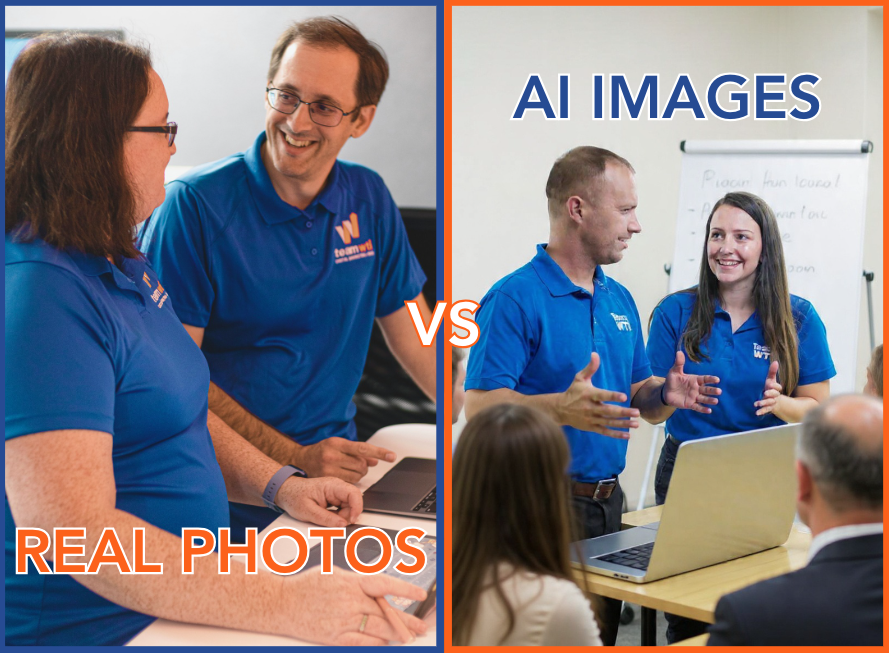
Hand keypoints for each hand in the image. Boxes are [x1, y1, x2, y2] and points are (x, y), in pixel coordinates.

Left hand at [275, 476, 362, 526]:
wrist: (286, 492)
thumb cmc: (294, 497)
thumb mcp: (308, 511)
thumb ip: (326, 518)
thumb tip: (343, 525)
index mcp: (332, 485)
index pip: (354, 493)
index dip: (356, 508)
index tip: (351, 521)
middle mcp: (337, 487)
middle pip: (353, 502)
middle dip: (346, 515)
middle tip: (333, 523)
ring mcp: (336, 492)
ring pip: (349, 507)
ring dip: (341, 516)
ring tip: (325, 518)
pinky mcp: (335, 498)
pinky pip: (343, 508)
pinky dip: (338, 516)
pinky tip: (327, 517)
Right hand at [283, 567, 428, 644]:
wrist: (282, 603)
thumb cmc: (307, 586)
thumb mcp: (335, 573)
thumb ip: (357, 581)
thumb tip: (377, 589)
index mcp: (351, 581)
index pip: (384, 584)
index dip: (404, 590)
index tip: (419, 595)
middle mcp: (349, 600)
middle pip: (385, 612)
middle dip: (406, 620)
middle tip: (420, 626)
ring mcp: (342, 620)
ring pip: (377, 629)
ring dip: (395, 634)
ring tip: (407, 637)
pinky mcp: (334, 636)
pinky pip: (361, 643)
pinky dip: (376, 644)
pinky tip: (385, 644)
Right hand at [294, 437, 395, 482]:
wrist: (301, 460)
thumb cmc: (323, 451)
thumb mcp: (339, 445)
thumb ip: (358, 451)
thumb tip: (375, 459)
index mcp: (337, 443)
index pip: (362, 448)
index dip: (379, 452)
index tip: (391, 456)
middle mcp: (332, 455)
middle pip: (361, 464)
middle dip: (364, 466)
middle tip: (358, 464)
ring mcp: (328, 469)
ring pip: (357, 475)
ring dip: (359, 474)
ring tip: (349, 469)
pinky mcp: (327, 480)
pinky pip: (349, 483)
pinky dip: (352, 480)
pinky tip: (344, 475)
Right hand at [557, 353, 639, 438]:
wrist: (560, 410)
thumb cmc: (573, 392)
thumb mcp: (580, 378)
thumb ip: (590, 368)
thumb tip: (595, 354)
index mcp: (589, 395)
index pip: (602, 395)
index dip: (613, 396)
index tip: (624, 397)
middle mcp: (590, 408)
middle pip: (608, 411)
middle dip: (623, 412)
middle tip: (637, 412)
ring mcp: (591, 419)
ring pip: (609, 423)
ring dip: (623, 424)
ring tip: (636, 424)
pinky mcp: (591, 427)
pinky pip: (605, 432)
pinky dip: (616, 434)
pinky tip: (628, 435)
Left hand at [663, 351, 720, 412]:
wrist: (666, 392)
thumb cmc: (672, 381)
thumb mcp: (674, 371)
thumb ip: (679, 363)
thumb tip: (679, 352)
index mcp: (695, 380)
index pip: (704, 379)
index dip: (710, 379)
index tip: (717, 380)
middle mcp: (696, 389)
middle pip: (706, 390)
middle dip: (713, 391)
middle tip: (719, 391)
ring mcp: (694, 397)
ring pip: (704, 398)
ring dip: (710, 400)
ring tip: (716, 401)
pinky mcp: (690, 404)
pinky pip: (697, 407)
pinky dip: (703, 409)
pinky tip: (709, 410)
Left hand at [755, 361, 781, 415]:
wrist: (774, 400)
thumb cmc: (770, 388)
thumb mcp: (770, 379)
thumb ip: (772, 372)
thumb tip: (775, 361)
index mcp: (775, 388)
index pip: (778, 387)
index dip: (775, 386)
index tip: (770, 384)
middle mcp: (775, 396)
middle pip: (775, 395)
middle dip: (771, 394)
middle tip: (765, 393)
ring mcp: (772, 402)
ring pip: (770, 403)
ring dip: (764, 403)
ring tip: (757, 403)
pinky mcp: (768, 408)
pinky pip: (766, 410)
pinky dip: (761, 411)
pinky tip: (756, 413)